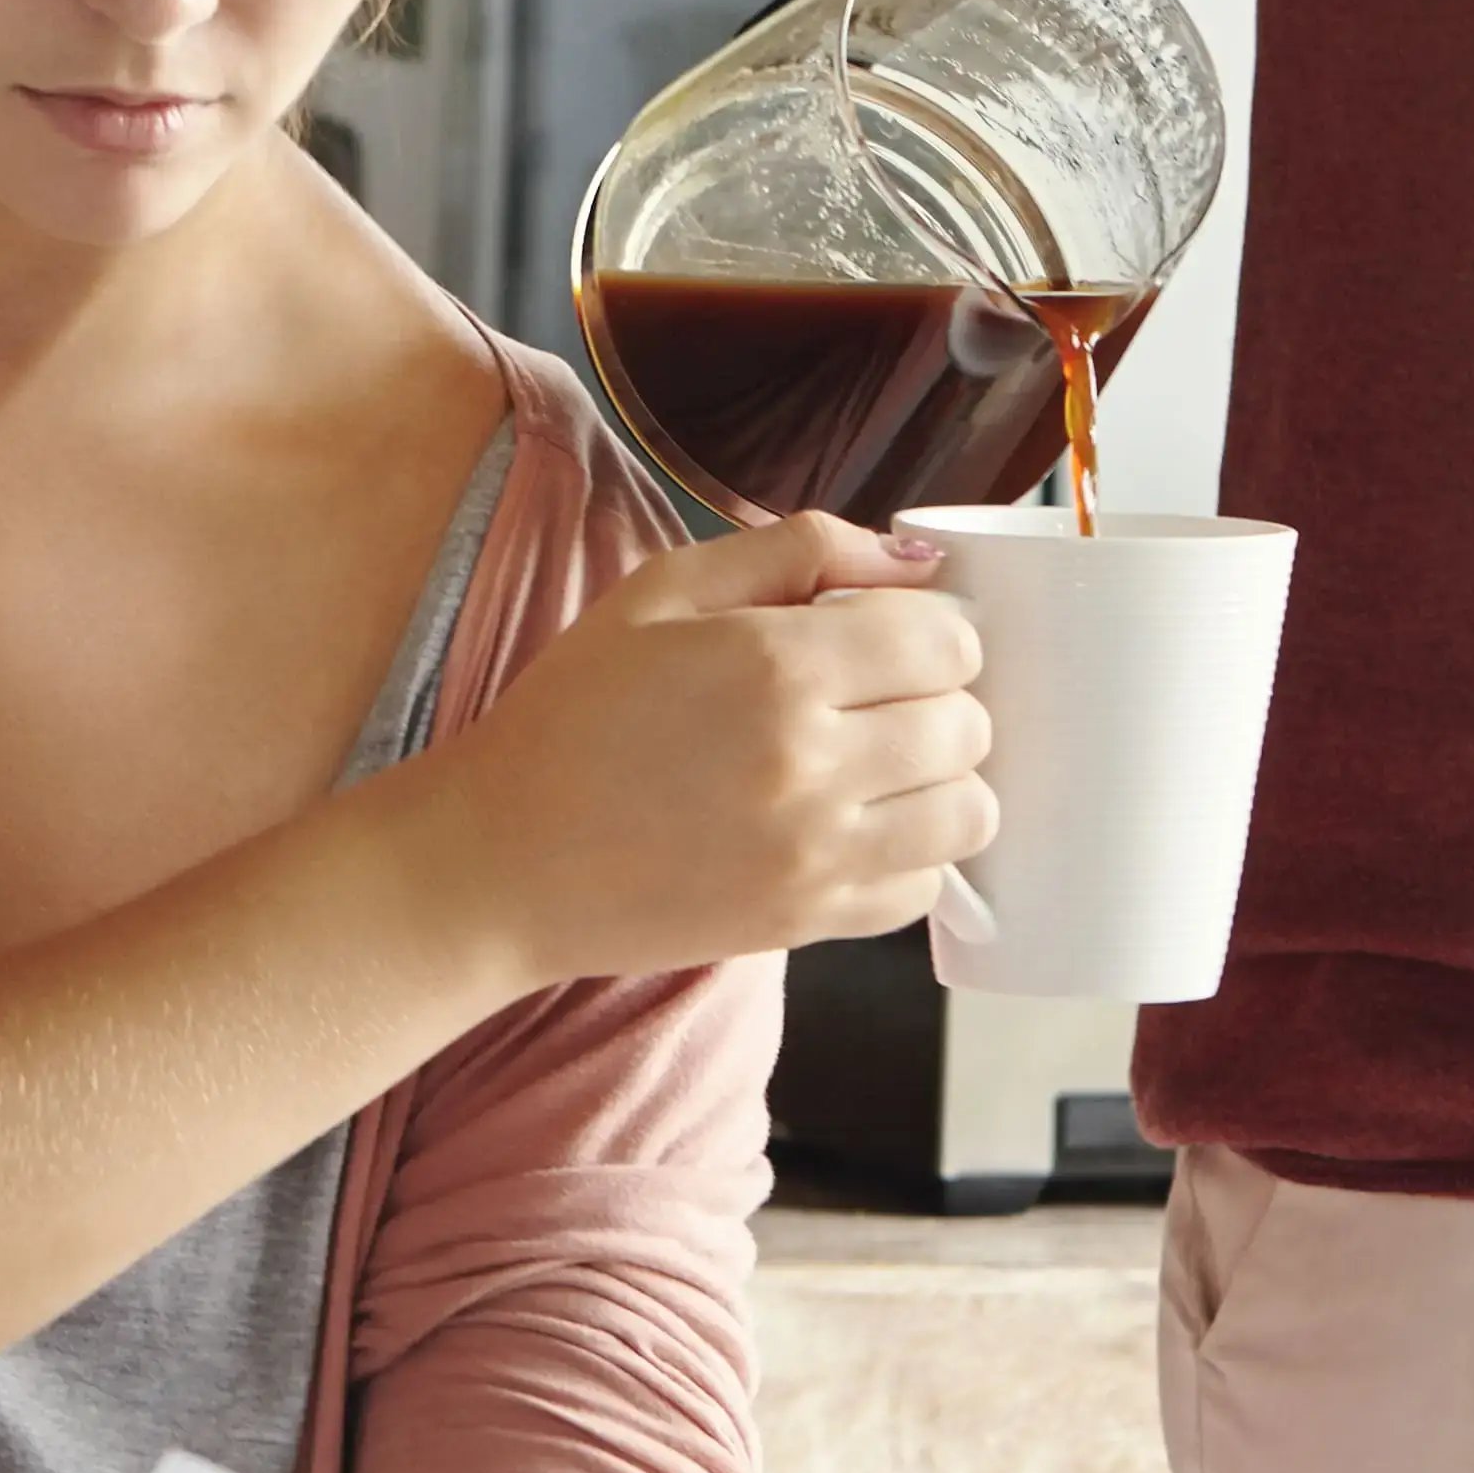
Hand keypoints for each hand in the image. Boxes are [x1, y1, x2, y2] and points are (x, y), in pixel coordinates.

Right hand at [410, 513, 989, 985]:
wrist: (504, 858)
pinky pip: (923, 889)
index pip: (947, 641)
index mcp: (777, 665)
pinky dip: (910, 856)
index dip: (930, 630)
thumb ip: (796, 550)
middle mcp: (812, 763)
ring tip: (880, 766)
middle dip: (937, 700)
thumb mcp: (662, 591)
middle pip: (968, 724)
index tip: (887, 639)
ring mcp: (817, 854)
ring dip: (941, 781)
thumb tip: (913, 558)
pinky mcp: (809, 922)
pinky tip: (854, 827)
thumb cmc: (573, 713)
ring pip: (969, 812)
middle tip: (875, 700)